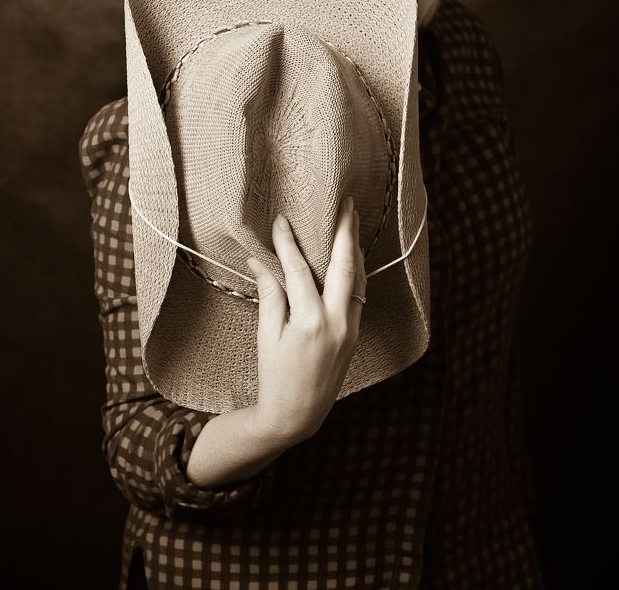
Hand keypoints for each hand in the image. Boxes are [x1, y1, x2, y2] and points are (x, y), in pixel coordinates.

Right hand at [247, 196, 365, 443]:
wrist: (297, 414)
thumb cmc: (276, 376)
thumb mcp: (267, 336)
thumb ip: (270, 295)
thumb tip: (260, 261)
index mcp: (310, 322)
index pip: (299, 271)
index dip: (288, 244)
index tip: (281, 220)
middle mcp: (337, 321)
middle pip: (345, 265)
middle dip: (347, 232)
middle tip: (348, 204)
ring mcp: (350, 327)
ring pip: (358, 278)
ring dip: (355, 248)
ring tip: (353, 221)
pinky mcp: (355, 332)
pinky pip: (358, 293)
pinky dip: (355, 270)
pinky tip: (351, 256)